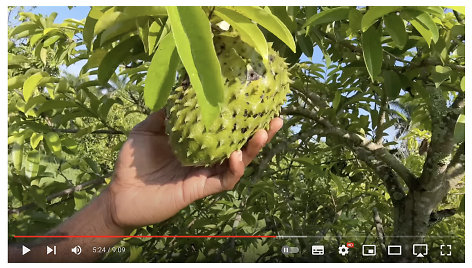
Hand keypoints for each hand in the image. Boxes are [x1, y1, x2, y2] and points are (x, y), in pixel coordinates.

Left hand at [107, 109, 282, 229]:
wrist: (120, 194)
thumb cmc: (133, 162)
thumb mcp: (147, 130)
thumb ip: (165, 114)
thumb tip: (181, 90)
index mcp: (197, 142)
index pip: (225, 129)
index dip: (241, 117)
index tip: (256, 101)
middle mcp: (206, 157)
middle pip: (239, 144)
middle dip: (260, 133)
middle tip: (276, 119)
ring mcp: (205, 173)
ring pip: (238, 162)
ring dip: (253, 150)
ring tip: (263, 134)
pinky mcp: (201, 188)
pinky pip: (224, 180)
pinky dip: (233, 169)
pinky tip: (237, 156)